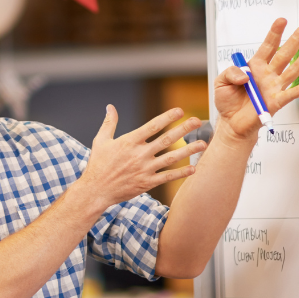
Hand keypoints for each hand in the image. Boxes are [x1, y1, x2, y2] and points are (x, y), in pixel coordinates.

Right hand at [79, 105, 207, 207]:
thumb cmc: (98, 165)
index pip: (152, 126)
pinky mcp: (147, 183)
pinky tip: (192, 168)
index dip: (167, 117)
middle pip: (166, 139)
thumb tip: (110, 107)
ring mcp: (144, 169)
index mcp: (129, 142)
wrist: (96, 190)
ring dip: (188, 151)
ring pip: (171, 158)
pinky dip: (180, 173)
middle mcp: (139, 154)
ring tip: (202, 144)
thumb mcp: (100, 141)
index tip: (180, 111)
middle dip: (183, 129)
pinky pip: (167, 177)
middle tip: (198, 121)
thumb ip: (109, 123)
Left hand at [215, 18, 298, 141]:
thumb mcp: (221, 82)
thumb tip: (246, 74)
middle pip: (285, 53)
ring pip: (293, 69)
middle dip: (296, 39)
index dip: (274, 33)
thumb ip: (231, 73)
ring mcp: (274, 87)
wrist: (231, 123)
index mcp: (255, 66)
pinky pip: (291, 93)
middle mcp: (268, 74)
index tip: (282, 20)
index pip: (267, 46)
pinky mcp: (276, 102)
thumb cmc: (228, 101)